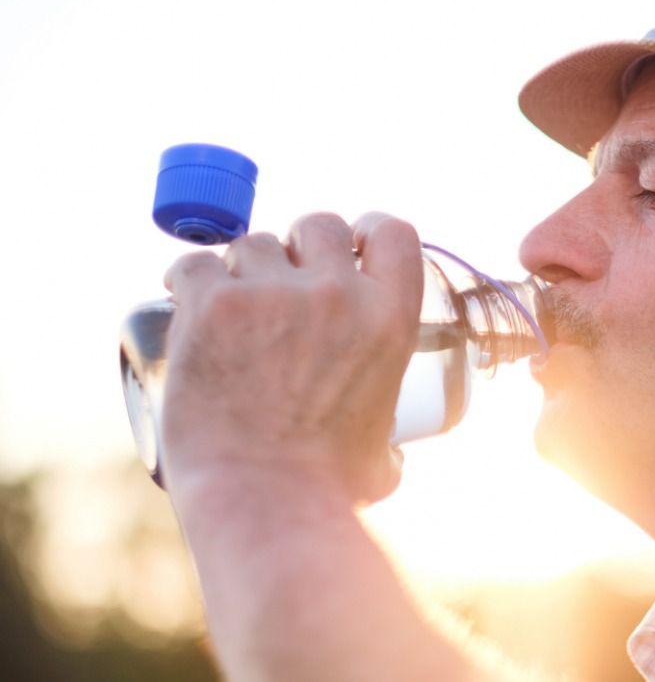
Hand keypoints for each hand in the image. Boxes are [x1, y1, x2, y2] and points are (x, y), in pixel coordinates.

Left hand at [159, 212, 422, 505]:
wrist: (264, 505)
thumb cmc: (327, 490)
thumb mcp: (384, 448)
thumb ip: (390, 434)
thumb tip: (391, 450)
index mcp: (390, 319)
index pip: (393, 233)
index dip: (368, 231)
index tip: (350, 248)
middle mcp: (337, 294)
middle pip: (318, 225)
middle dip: (300, 247)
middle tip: (281, 286)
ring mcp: (274, 295)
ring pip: (253, 243)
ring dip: (243, 270)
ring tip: (231, 313)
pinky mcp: (214, 306)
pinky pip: (194, 264)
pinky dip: (189, 280)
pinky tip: (186, 300)